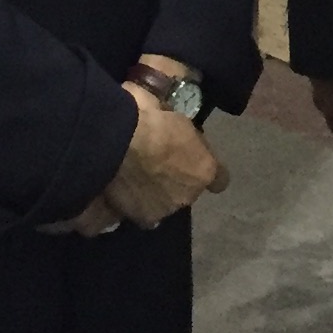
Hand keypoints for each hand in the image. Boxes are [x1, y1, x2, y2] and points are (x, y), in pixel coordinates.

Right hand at [100, 82, 227, 227]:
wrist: (114, 141)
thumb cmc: (147, 119)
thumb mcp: (173, 114)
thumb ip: (181, 132)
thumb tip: (177, 128)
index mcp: (204, 169)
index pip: (219, 179)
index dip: (203, 169)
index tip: (191, 160)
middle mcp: (187, 196)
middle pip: (185, 191)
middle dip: (173, 179)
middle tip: (153, 162)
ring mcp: (161, 211)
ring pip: (160, 204)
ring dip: (150, 193)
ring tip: (130, 177)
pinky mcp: (134, 218)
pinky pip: (135, 212)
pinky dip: (127, 204)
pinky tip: (116, 191)